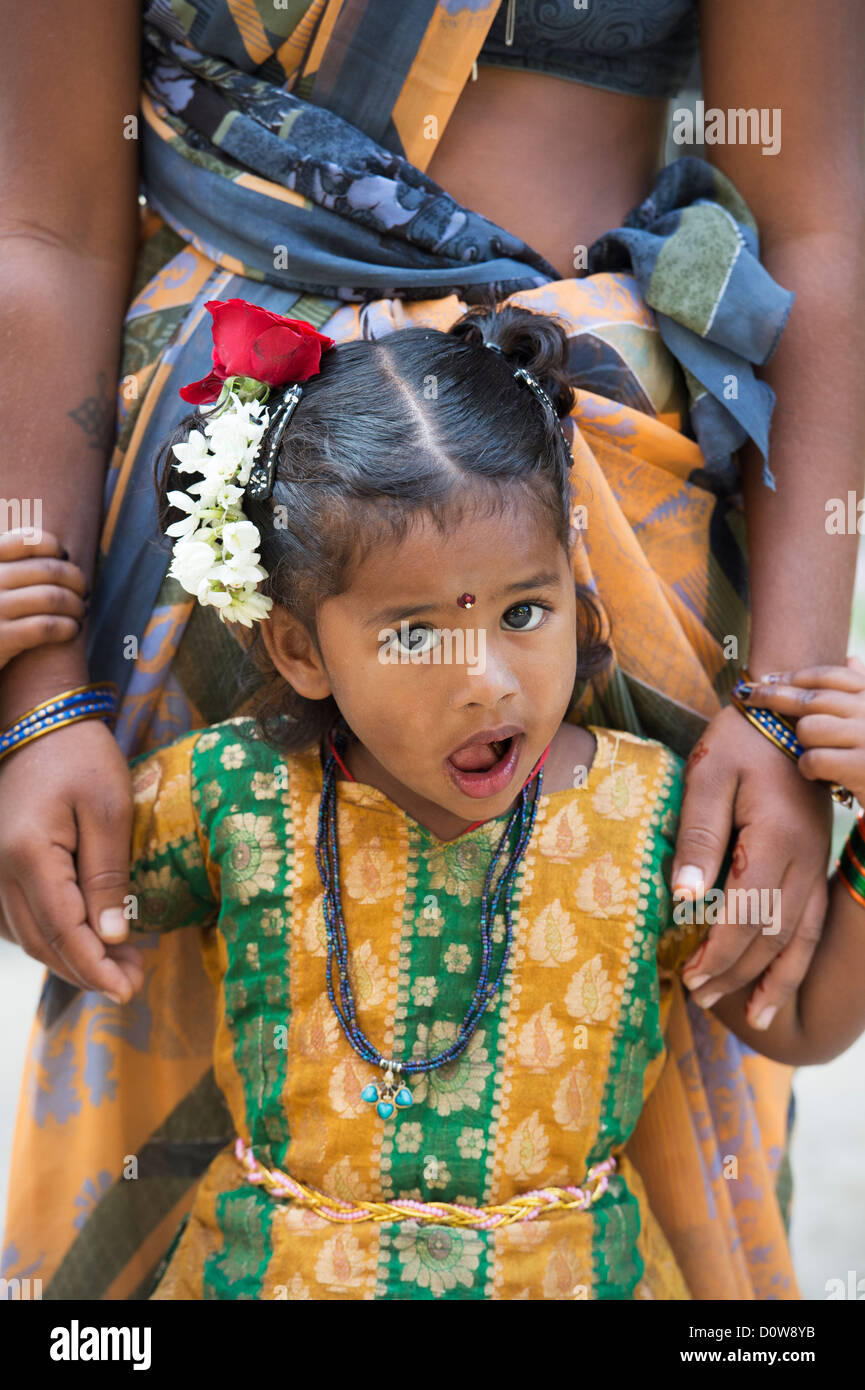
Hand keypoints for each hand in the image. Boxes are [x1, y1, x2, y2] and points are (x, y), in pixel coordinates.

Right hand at [0, 528, 87, 669]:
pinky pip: (46, 627)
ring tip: (81, 612)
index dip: (52, 547)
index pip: (25, 541)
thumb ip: (16, 568)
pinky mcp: (1, 639)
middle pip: (48, 570)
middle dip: (75, 579)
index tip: (64, 558)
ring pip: (52, 598)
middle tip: (84, 591)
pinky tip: (73, 630)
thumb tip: (63, 556)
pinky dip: (67, 627)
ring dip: (76, 605)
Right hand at [0, 717, 143, 1000]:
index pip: (63, 931)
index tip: (129, 989)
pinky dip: (50, 940)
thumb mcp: (108, 809)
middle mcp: (0, 871)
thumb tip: (112, 937)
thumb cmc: (80, 757)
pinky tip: (83, 942)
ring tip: (121, 965)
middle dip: (89, 970)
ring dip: (71, 959)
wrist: (40, 722)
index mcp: (28, 856)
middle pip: (42, 943)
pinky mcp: (0, 866)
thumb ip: (108, 875)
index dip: (96, 966)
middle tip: (135, 981)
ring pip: (28, 937)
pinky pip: (18, 920)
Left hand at [670, 701, 831, 1029]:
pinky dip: (797, 958)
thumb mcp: (707, 777)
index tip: (688, 976)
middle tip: (698, 997)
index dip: (717, 953)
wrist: (786, 715)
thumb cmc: (738, 742)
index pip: (746, 915)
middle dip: (736, 973)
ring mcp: (816, 864)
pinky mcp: (816, 864)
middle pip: (773, 935)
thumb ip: (697, 837)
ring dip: (772, 979)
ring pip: (800, 938)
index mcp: (774, 840)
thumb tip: (683, 899)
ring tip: (748, 1016)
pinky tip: (779, 981)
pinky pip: (813, 924)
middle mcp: (804, 860)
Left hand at [739, 656, 864, 805]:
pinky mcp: (860, 767)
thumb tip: (851, 658)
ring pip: (809, 728)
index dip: (794, 676)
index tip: (767, 679)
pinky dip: (808, 768)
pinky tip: (815, 774)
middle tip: (747, 696)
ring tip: (810, 752)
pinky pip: (814, 759)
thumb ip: (864, 687)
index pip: (830, 676)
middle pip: (811, 699)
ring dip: (801, 742)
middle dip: (774, 696)